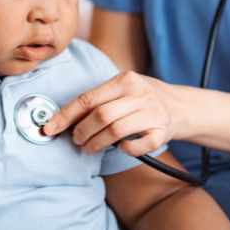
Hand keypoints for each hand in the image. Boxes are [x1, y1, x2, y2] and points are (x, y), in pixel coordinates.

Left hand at [42, 71, 173, 155]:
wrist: (180, 106)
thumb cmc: (141, 98)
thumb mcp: (123, 88)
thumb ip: (98, 99)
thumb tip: (63, 118)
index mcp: (125, 79)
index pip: (88, 98)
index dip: (66, 115)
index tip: (50, 127)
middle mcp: (140, 94)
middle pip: (101, 116)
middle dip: (82, 131)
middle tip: (76, 140)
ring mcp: (153, 113)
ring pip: (116, 131)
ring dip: (97, 143)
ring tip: (89, 147)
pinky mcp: (161, 132)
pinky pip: (137, 146)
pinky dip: (124, 149)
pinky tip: (120, 147)